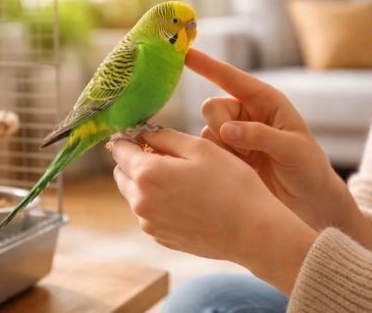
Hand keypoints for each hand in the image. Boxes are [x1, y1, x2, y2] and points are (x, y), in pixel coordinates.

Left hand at [110, 129, 316, 293]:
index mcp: (148, 174)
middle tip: (166, 154)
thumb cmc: (232, 185)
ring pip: (134, 194)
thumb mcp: (201, 148)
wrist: (252, 231)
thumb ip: (165, 137)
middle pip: (122, 173)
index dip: (128, 137)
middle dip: (136, 160)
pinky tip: (187, 200)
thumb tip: (144, 133)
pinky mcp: (161, 237)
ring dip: (147, 183)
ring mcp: (149, 223)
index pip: (119, 149)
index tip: (141, 134)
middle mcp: (140, 202)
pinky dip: (158, 203)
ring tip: (181, 179)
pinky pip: (149, 213)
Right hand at [186, 48, 371, 251]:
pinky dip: (217, 161)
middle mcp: (245, 115)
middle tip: (240, 147)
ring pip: (206, 132)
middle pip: (212, 107)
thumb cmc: (309, 170)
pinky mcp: (225, 158)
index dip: (207, 65)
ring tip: (248, 163)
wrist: (308, 205)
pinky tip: (238, 171)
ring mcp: (233, 137)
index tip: (185, 53)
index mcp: (265, 102)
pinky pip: (206, 152)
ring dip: (222, 148)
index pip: (231, 78)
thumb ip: (260, 136)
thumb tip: (227, 130)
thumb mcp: (294, 150)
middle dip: (220, 125)